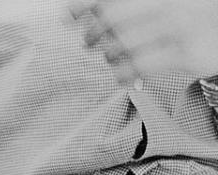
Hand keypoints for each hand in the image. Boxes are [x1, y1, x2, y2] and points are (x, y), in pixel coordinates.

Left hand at [70, 0, 217, 82]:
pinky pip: (141, 67)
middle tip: (89, 41)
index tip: (69, 13)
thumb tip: (94, 11)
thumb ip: (134, 4)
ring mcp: (181, 26)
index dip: (86, 2)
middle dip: (94, 33)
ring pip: (123, 44)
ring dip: (109, 55)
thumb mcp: (167, 1)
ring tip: (111, 56)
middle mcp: (172, 2)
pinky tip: (120, 75)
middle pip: (113, 18)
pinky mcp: (187, 53)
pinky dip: (122, 74)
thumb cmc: (197, 13)